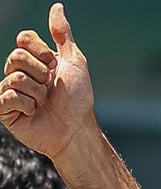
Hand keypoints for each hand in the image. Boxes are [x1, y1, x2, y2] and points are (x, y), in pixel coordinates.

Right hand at [0, 3, 96, 158]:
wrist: (75, 128)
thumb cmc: (77, 98)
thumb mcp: (74, 61)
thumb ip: (62, 34)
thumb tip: (57, 7)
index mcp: (33, 59)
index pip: (23, 39)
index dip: (40, 50)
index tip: (54, 65)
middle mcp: (18, 72)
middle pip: (16, 56)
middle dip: (40, 73)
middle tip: (50, 88)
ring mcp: (10, 91)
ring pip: (15, 78)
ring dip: (37, 93)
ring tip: (44, 103)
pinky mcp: (4, 109)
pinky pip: (7, 96)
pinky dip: (26, 105)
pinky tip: (33, 112)